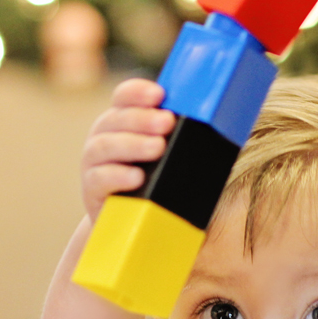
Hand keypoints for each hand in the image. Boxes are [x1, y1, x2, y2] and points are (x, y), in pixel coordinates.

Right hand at [80, 78, 176, 222]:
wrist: (140, 226)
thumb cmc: (161, 185)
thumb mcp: (172, 158)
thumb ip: (184, 139)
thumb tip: (225, 122)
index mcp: (123, 123)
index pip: (124, 98)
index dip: (138, 92)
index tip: (159, 94)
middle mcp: (103, 138)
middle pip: (115, 119)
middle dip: (142, 118)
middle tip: (167, 122)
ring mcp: (94, 165)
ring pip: (104, 146)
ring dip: (133, 144)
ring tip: (158, 147)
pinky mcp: (92, 193)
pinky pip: (99, 180)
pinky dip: (118, 176)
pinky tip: (138, 177)